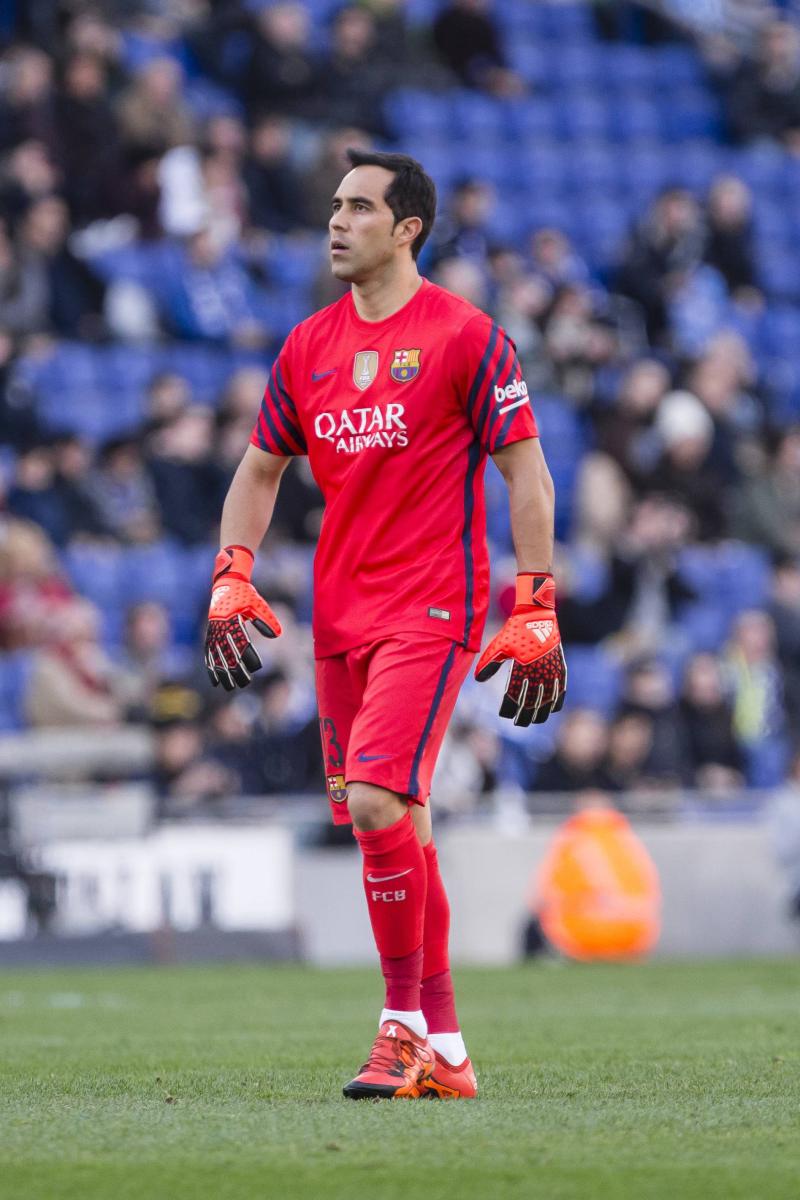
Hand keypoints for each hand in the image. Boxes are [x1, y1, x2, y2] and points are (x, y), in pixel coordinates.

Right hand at [205, 545, 280, 690]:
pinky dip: (211, 666)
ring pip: (217, 656)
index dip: (248, 655)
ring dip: (223, 672)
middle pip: (228, 653)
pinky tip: (215, 679)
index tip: (256, 667)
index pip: (241, 642)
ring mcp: (213, 631)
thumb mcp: (258, 604)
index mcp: (232, 619)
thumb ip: (267, 620)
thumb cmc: (245, 594)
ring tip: (230, 687)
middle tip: (245, 683)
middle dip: (236, 670)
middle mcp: (220, 626)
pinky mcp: (210, 633)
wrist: (226, 582)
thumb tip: (278, 635)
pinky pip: (208, 653)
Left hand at [475, 573, 566, 725]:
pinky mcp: (560, 666)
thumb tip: (478, 680)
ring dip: (541, 712)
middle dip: (524, 715)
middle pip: (531, 701)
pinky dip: (557, 700)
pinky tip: (553, 709)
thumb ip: (488, 664)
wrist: (536, 614)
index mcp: (521, 668)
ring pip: (547, 699)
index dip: (509, 707)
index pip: (515, 695)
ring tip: (535, 720)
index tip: (505, 714)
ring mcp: (550, 670)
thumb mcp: (499, 646)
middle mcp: (537, 671)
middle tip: (518, 724)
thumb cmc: (514, 630)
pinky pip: (561, 689)